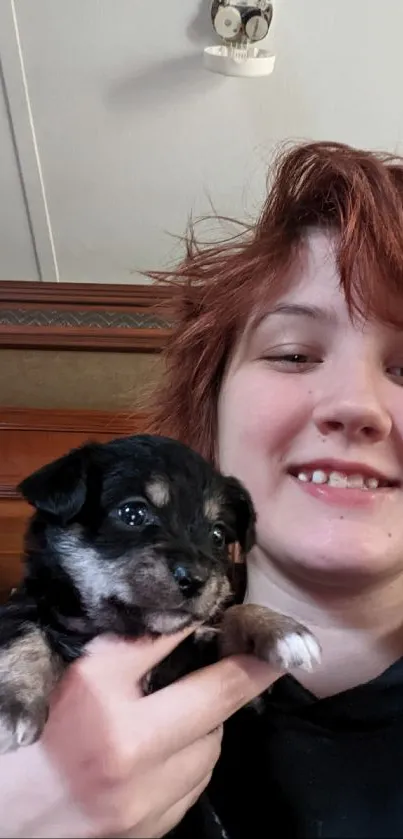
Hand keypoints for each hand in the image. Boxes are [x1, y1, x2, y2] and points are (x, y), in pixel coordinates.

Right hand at [0, 629, 280, 837]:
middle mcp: (138, 768)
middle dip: (223, 690)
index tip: (276, 645)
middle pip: (218, 720)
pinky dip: (187, 766)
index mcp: (118, 720)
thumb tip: (189, 621)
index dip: (250, 660)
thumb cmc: (37, 729)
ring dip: (203, 730)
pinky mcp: (148, 835)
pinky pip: (190, 792)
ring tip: (173, 713)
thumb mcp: (82, 673)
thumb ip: (138, 646)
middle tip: (218, 671)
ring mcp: (146, 811)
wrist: (9, 807)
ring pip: (209, 758)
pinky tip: (161, 752)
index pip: (211, 682)